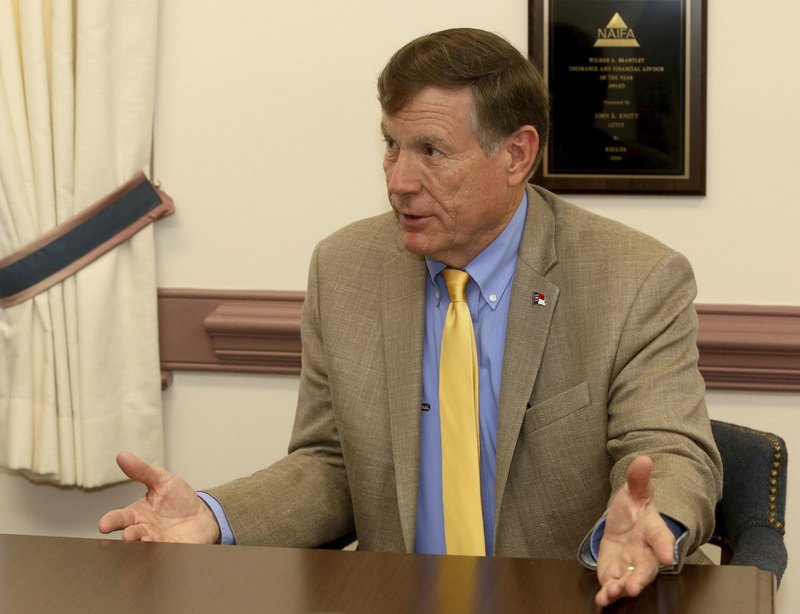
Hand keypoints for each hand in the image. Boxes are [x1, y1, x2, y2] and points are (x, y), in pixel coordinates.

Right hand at [98, 451, 220, 543]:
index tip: (103, 525)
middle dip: (128, 538)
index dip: (111, 522)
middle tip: (128, 536)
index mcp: (137, 514)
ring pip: (144, 549)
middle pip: (130, 537)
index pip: (119, 518)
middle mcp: (143, 531)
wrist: (202, 516)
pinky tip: (165, 549)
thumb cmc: (178, 500)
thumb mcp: (162, 480)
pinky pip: (164, 555)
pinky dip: (163, 553)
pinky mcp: (173, 551)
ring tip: (145, 541)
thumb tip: (122, 455)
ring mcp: (157, 543)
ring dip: (143, 548)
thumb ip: (142, 471)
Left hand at [594, 456, 674, 606]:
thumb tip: (643, 459)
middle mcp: (645, 552)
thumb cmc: (635, 508)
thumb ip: (639, 479)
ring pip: (630, 579)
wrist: (625, 521)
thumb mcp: (635, 491)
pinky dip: (608, 593)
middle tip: (634, 587)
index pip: (662, 539)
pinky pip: (613, 584)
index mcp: (653, 531)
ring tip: (613, 592)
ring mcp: (630, 564)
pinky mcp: (615, 571)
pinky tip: (601, 599)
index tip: (668, 556)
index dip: (665, 548)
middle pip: (646, 568)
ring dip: (621, 587)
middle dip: (640, 578)